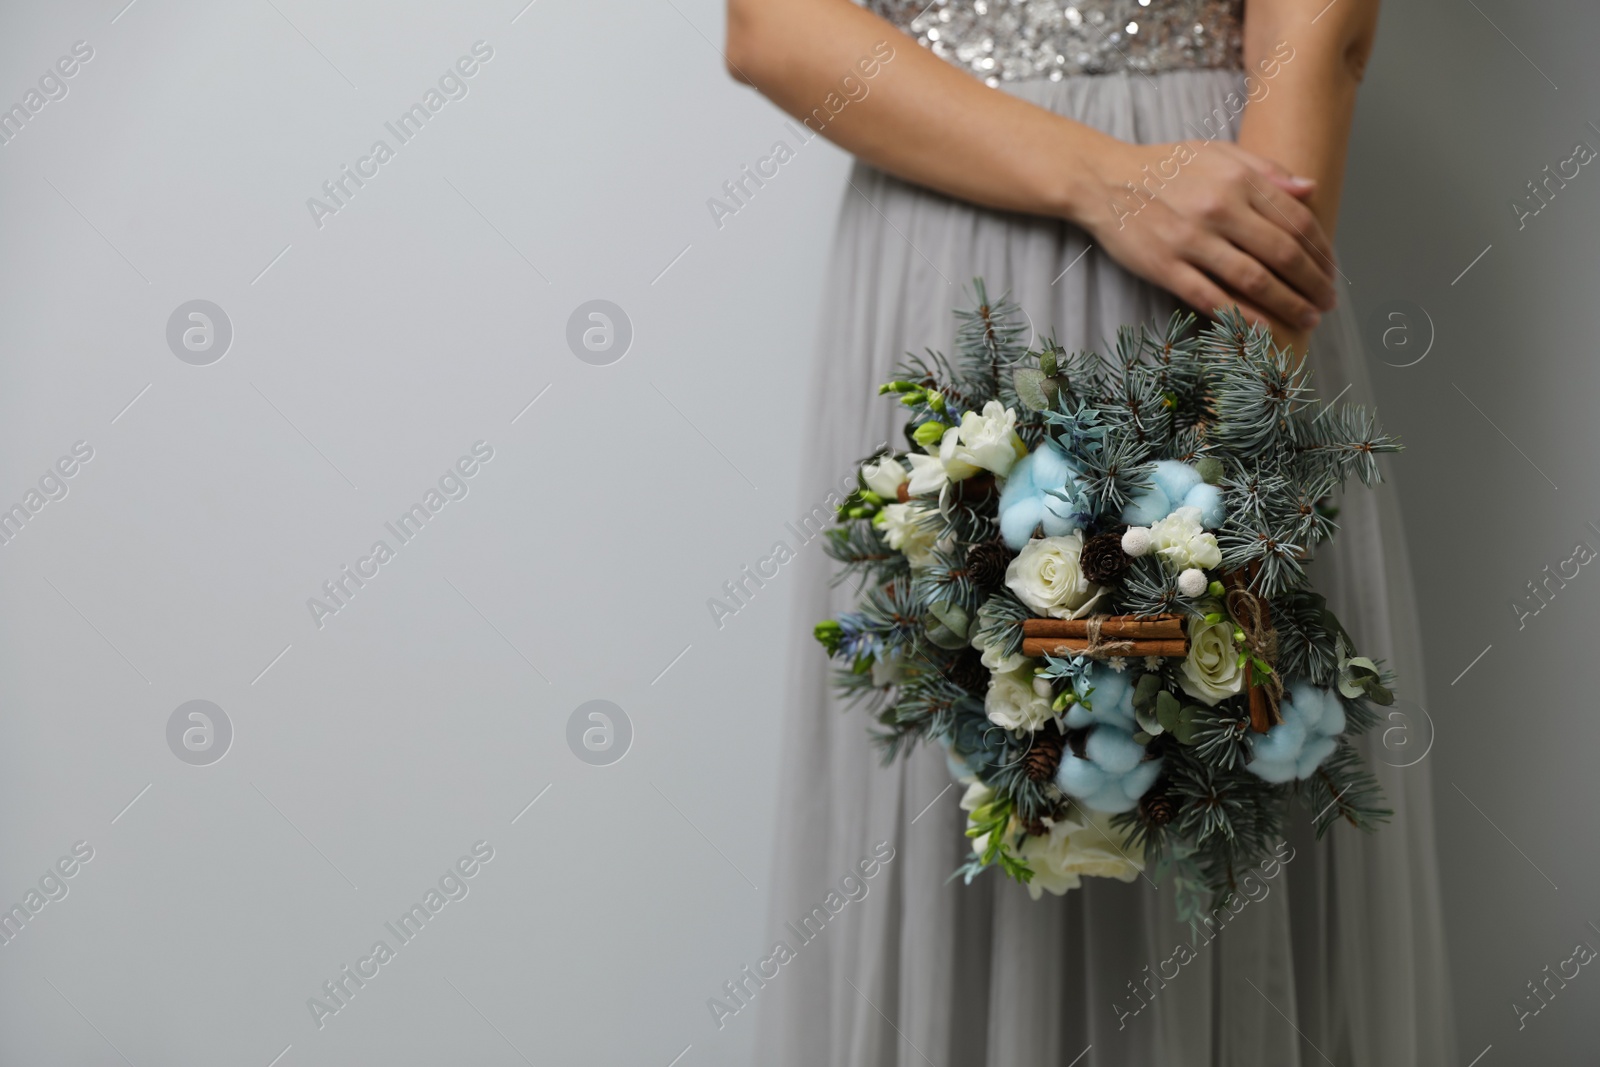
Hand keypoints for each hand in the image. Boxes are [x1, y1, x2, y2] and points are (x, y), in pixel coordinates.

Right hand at [1074, 138, 1337, 338]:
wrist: (1103, 180)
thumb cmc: (1163, 166)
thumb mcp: (1216, 152)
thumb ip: (1265, 170)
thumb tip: (1309, 190)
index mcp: (1237, 179)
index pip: (1295, 220)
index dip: (1321, 250)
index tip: (1331, 271)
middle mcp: (1219, 209)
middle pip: (1282, 253)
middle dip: (1313, 283)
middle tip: (1327, 302)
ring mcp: (1191, 241)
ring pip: (1254, 280)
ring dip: (1288, 304)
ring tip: (1307, 318)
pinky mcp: (1165, 267)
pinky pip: (1211, 297)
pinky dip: (1241, 316)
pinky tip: (1263, 329)